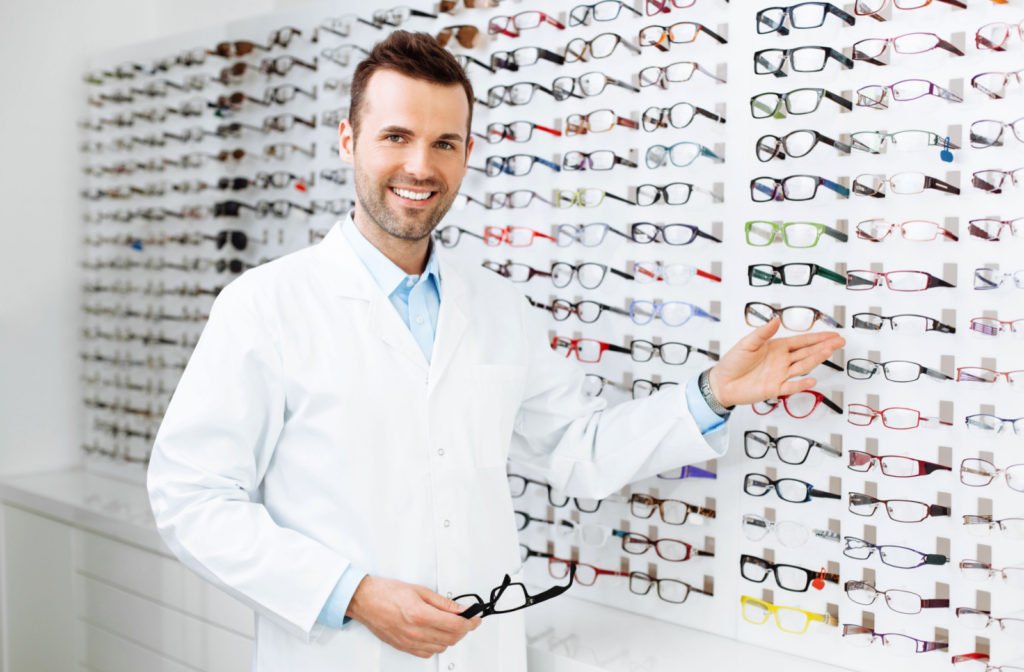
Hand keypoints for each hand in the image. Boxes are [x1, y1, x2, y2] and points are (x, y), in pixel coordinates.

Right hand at [346, 575, 480, 658]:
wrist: (365, 601)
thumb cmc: (387, 592)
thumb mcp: (419, 590)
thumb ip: (443, 602)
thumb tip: (460, 609)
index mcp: (420, 614)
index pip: (455, 626)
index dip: (470, 623)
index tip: (475, 618)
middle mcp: (415, 632)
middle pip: (451, 639)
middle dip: (464, 630)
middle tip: (467, 621)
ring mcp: (409, 642)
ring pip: (441, 648)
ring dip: (451, 638)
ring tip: (451, 626)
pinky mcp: (404, 647)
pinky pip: (427, 653)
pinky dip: (436, 646)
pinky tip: (436, 635)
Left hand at [709, 318, 843, 408]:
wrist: (722, 382)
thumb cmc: (733, 362)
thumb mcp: (747, 343)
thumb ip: (762, 333)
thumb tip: (775, 321)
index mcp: (777, 347)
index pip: (802, 341)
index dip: (817, 338)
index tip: (832, 335)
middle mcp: (782, 361)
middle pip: (807, 352)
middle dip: (824, 346)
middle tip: (840, 342)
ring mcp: (780, 374)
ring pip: (803, 366)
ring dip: (816, 359)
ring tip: (830, 351)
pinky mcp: (775, 388)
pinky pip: (791, 386)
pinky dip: (801, 384)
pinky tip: (812, 380)